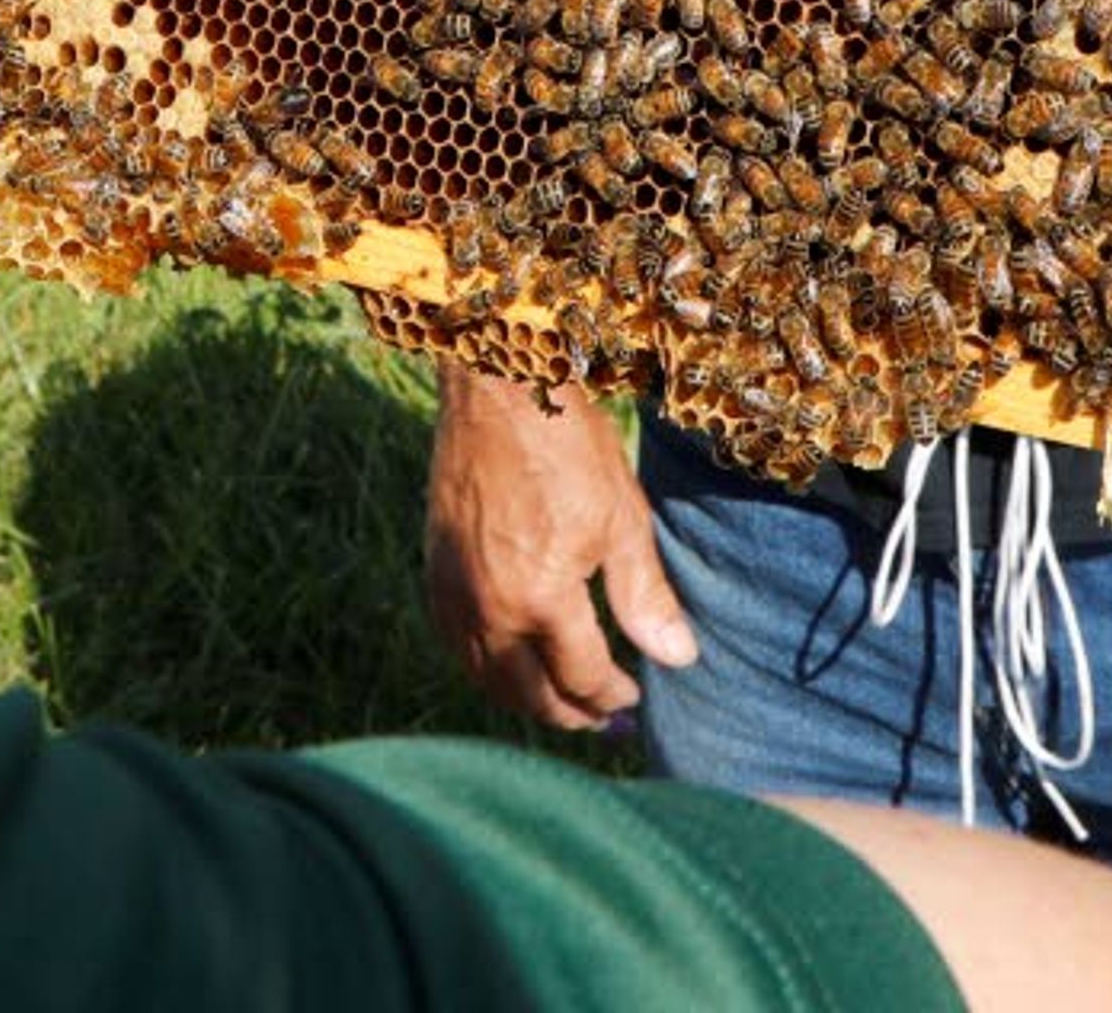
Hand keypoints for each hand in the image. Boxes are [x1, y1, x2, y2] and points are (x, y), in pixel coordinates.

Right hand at [423, 367, 697, 730]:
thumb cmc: (567, 447)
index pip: (580, 680)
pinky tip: (510, 663)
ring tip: (561, 703)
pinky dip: (486, 669)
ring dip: (526, 699)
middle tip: (604, 721)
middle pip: (529, 694)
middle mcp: (488, 609)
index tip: (634, 697)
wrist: (499, 390)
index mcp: (540, 599)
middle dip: (571, 715)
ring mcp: (453, 593)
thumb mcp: (621, 520)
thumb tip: (678, 659)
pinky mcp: (434, 572)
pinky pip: (456, 645)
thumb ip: (645, 597)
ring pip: (486, 678)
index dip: (611, 697)